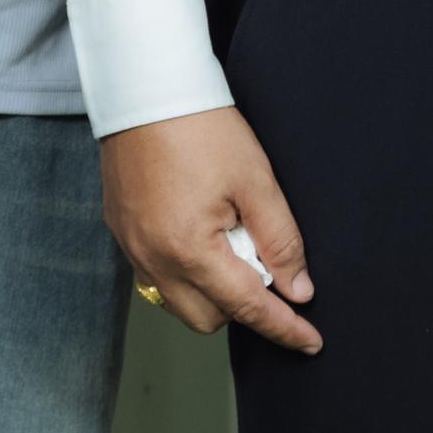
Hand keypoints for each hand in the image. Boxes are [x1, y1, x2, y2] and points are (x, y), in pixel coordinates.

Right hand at [101, 108, 320, 352]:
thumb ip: (281, 242)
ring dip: (213, 289)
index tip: (310, 342)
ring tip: (231, 237)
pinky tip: (204, 233)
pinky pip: (157, 276)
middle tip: (262, 256)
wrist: (145, 89)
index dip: (283, 327)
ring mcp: (132, 248)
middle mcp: (153, 259)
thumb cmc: (201, 127)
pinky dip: (187, 270)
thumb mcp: (256, 181)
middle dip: (243, 305)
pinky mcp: (122, 233)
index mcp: (189, 250)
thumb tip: (297, 289)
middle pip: (208, 318)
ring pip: (180, 302)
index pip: (247, 307)